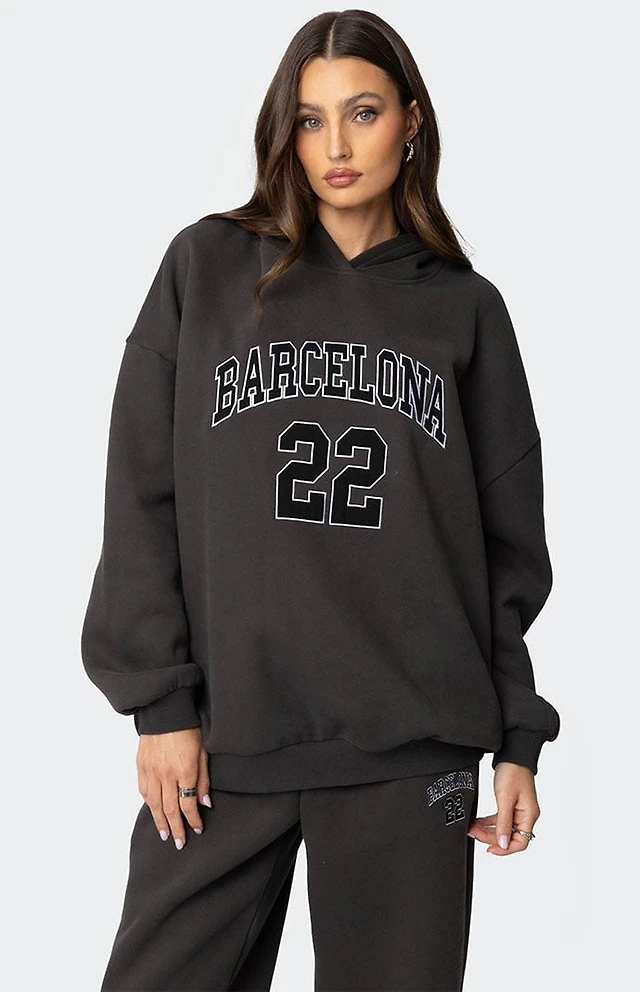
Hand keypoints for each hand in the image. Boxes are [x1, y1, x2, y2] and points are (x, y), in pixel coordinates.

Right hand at [136, 727, 211, 849]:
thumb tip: (205, 802)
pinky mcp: (141, 766)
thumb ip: (203, 779)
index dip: (193, 820)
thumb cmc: (188, 728)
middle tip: (179, 843)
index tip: (197, 829)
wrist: (165, 711)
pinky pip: (144, 791)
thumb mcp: (204, 752)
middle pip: (170, 809)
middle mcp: (166, 774)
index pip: (188, 804)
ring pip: (154, 804)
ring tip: (165, 834)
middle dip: (176, 828)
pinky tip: (153, 811)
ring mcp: (151, 771)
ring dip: (160, 821)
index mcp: (185, 770)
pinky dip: (149, 804)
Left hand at [466, 762, 539, 855]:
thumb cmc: (513, 772)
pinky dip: (488, 822)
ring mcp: (519, 810)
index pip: (521, 842)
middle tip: (474, 833)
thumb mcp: (505, 798)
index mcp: (529, 815)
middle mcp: (526, 815)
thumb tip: (503, 844)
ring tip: (473, 828)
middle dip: (490, 837)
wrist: (512, 755)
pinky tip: (478, 822)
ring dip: (487, 830)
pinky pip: (500, 819)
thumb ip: (504, 822)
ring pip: (503, 828)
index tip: (489, 849)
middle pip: (509, 836)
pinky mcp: (511, 804)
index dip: (505, 849)